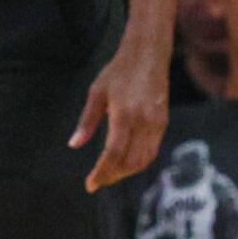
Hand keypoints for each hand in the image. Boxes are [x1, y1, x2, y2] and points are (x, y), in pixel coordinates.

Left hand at [70, 41, 168, 192]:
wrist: (148, 54)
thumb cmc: (119, 71)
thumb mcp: (96, 92)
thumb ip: (87, 121)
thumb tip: (74, 144)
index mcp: (123, 113)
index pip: (113, 153)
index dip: (102, 172)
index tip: (90, 184)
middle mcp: (142, 121)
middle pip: (129, 161)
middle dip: (113, 175)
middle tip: (98, 180)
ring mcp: (156, 123)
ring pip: (143, 160)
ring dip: (126, 172)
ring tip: (110, 174)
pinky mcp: (163, 122)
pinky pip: (152, 151)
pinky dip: (138, 162)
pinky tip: (125, 163)